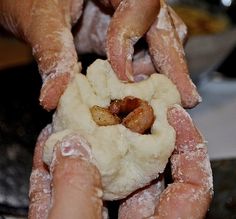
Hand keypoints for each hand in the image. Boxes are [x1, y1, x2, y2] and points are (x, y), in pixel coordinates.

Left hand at [0, 0, 199, 109]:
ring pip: (161, 40)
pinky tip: (143, 90)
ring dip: (163, 71)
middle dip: (174, 64)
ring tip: (165, 98)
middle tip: (186, 97)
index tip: (123, 77)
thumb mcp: (40, 21)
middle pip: (164, 26)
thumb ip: (52, 56)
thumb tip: (53, 99)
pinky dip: (147, 73)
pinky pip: (146, 51)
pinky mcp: (122, 33)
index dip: (131, 40)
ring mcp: (127, 16)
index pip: (140, 5)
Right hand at [28, 106, 212, 218]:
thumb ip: (77, 198)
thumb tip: (71, 149)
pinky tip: (46, 149)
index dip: (188, 145)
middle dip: (126, 138)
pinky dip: (56, 172)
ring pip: (99, 182)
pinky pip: (66, 196)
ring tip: (77, 120)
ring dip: (86, 150)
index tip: (174, 113)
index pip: (190, 185)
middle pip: (139, 174)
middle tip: (116, 109)